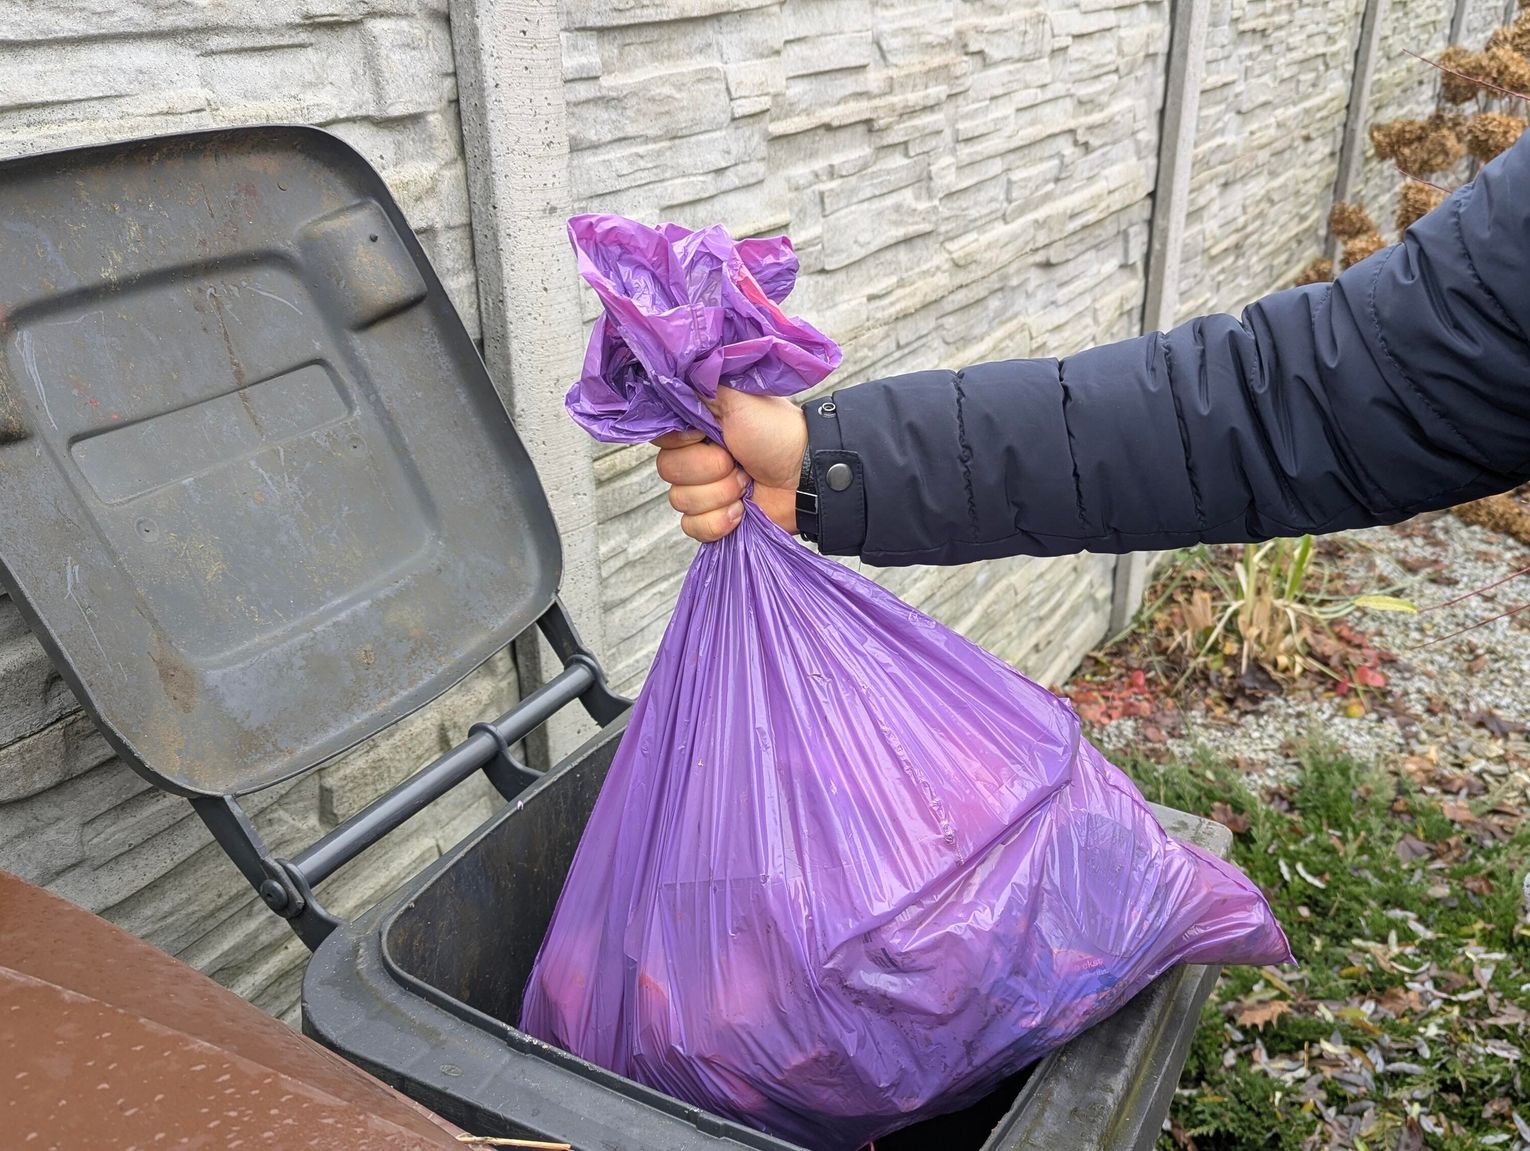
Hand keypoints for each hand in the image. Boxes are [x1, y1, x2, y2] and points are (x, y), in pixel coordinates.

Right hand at [654, 385, 808, 541]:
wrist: (807, 475)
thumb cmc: (776, 432)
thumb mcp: (736, 397)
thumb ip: (698, 388)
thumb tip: (666, 382)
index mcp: (696, 427)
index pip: (661, 439)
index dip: (683, 442)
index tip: (709, 435)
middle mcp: (694, 457)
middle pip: (668, 471)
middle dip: (711, 470)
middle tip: (739, 462)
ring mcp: (703, 490)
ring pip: (681, 501)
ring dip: (721, 494)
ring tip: (747, 483)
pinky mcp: (712, 518)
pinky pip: (692, 527)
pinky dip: (719, 521)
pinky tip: (741, 510)